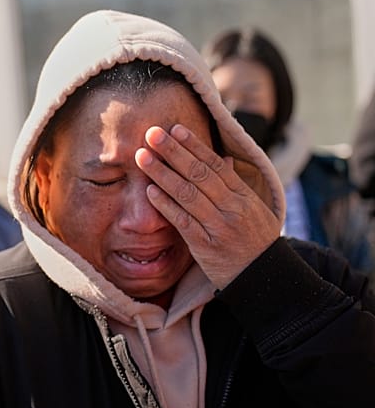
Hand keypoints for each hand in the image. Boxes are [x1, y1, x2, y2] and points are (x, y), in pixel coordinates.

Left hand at [135, 124, 279, 288]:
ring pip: (187, 194)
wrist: (264, 278)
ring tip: (142, 157)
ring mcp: (219, 226)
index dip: (193, 145)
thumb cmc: (254, 240)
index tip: (174, 129)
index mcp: (244, 195)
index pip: (215, 164)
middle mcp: (233, 207)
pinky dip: (166, 205)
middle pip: (199, 174)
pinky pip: (182, 222)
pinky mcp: (205, 246)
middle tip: (151, 134)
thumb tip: (223, 157)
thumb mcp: (253, 209)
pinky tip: (150, 191)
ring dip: (162, 173)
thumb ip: (234, 185)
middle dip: (173, 151)